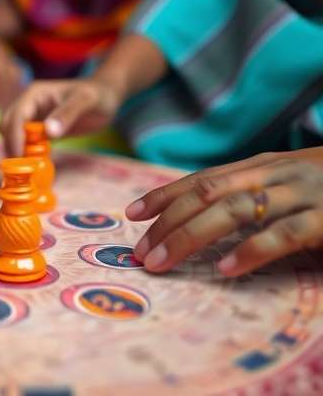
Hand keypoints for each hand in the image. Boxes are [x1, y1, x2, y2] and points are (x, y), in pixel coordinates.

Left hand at [0, 3, 21, 109]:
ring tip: (9, 112)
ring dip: (12, 96)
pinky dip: (18, 86)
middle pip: (5, 84)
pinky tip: (17, 97)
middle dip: (3, 102)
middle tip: (1, 119)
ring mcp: (7, 58)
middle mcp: (1, 60)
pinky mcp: (9, 58)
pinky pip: (17, 74)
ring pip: (13, 80)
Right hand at [0, 78, 122, 155]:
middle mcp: (29, 105)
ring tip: (29, 168)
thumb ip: (67, 114)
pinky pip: (26, 143)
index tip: (19, 156)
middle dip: (11, 145)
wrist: (107, 96)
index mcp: (34, 94)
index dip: (14, 136)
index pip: (16, 116)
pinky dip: (27, 154)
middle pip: (8, 126)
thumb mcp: (86, 101)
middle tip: (22, 166)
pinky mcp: (40, 130)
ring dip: (17, 151)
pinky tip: (37, 165)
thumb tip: (48, 132)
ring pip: (13, 136)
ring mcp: (33, 117)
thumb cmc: (98, 95)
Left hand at [126, 153, 322, 276]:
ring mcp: (303, 192)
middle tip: (140, 252)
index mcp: (263, 166)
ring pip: (234, 210)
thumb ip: (252, 192)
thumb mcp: (289, 181)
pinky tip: (224, 269)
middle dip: (167, 222)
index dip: (163, 194)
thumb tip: (203, 218)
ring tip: (164, 262)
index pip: (201, 178)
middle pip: (206, 194)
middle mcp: (276, 173)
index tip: (130, 213)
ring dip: (190, 237)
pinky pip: (285, 233)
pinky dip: (251, 251)